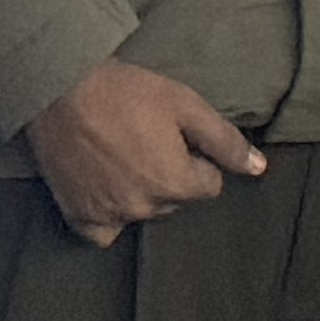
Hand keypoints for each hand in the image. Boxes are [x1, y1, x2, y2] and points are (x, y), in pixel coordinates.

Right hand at [26, 55, 265, 244]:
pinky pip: (104, 233)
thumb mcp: (185, 104)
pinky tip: (105, 189)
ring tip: (122, 155)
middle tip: (145, 139)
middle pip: (175, 200)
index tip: (173, 136)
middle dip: (169, 176)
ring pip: (143, 212)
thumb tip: (259, 168)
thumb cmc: (126, 91)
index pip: (208, 185)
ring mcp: (111, 215)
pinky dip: (109, 216)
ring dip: (140, 192)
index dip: (195, 157)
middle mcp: (146, 207)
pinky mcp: (79, 215)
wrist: (60, 87)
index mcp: (176, 183)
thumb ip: (225, 141)